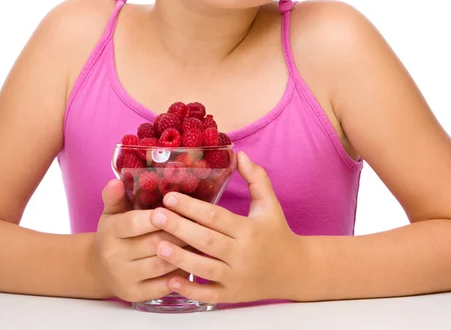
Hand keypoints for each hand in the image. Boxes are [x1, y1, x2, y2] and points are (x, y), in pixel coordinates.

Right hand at [90, 179, 189, 302]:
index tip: (175, 209)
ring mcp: (123, 278)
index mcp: (110, 232)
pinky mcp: (133, 295)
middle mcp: (113, 256)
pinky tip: (191, 263)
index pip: (134, 223)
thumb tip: (116, 181)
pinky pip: (161, 286)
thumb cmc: (114, 234)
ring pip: (161, 265)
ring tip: (200, 242)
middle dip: (178, 233)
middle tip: (199, 224)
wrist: (99, 268)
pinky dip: (179, 275)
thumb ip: (115, 197)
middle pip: (153, 244)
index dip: (157, 217)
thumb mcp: (112, 212)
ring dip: (183, 253)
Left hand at [151, 151, 301, 303]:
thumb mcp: (269, 204)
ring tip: (157, 245)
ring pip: (204, 268)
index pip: (216, 217)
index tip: (170, 197)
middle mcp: (242, 254)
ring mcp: (237, 277)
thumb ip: (256, 178)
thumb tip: (240, 154)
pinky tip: (171, 281)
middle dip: (179, 228)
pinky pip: (209, 295)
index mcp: (249, 230)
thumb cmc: (277, 232)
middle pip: (206, 240)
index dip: (192, 207)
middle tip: (155, 216)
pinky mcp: (232, 295)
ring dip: (179, 258)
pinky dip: (190, 291)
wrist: (294, 271)